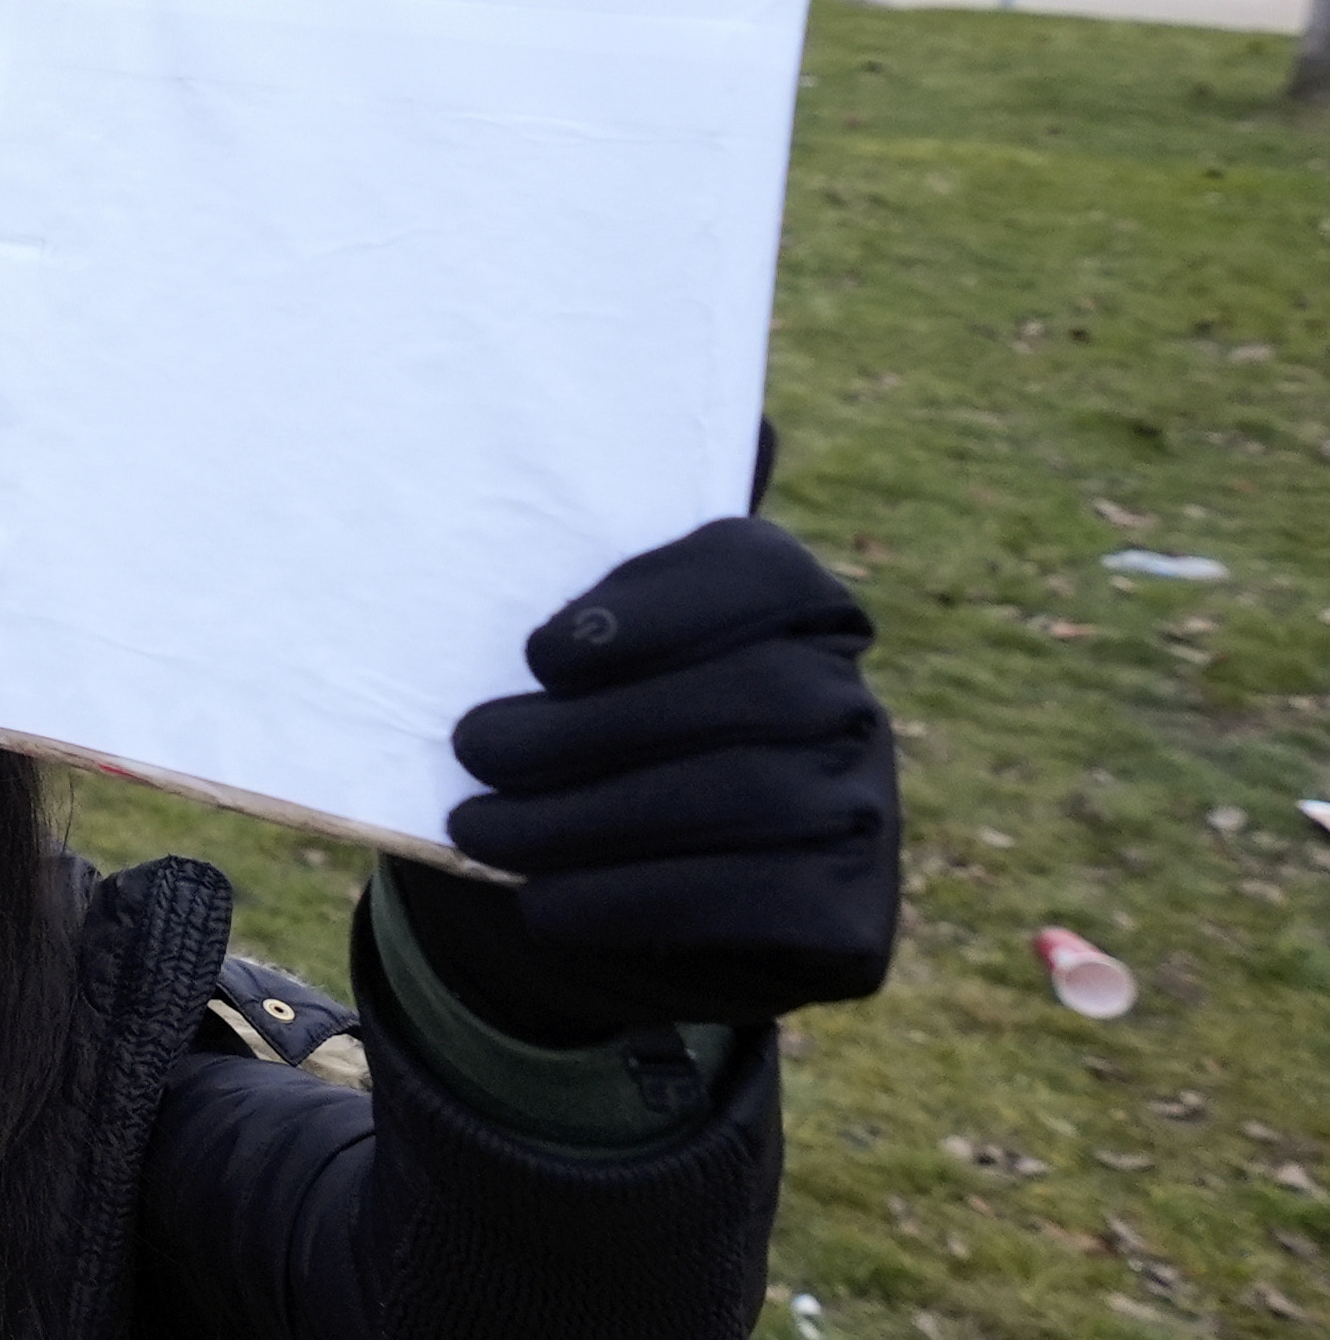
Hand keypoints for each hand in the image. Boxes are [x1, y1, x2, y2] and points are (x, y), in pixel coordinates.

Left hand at [401, 517, 897, 1033]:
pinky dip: (630, 900)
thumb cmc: (590, 743)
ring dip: (588, 819)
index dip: (656, 606)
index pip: (757, 571)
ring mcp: (867, 814)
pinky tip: (544, 901)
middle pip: (748, 694)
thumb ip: (621, 545)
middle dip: (589, 729)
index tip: (541, 651)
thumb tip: (749, 419)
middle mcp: (851, 704)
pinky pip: (751, 902)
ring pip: (743, 798)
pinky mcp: (854, 920)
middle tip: (472, 749)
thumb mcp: (585, 646)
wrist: (625, 906)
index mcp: (799, 612)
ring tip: (477, 828)